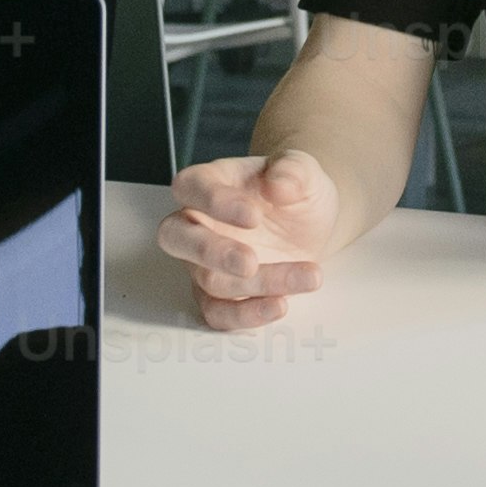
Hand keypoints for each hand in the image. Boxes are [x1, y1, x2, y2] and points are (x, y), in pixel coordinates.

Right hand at [161, 151, 342, 329]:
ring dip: (258, 285)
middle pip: (175, 238)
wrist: (310, 222)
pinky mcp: (220, 295)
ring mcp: (204, 263)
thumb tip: (279, 185)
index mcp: (210, 182)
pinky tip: (280, 305)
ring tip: (307, 276)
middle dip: (212, 253)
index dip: (215, 202)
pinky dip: (246, 315)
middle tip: (249, 262)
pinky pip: (217, 312)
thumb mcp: (304, 171)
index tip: (253, 216)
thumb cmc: (294, 191)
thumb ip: (293, 171)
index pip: (192, 187)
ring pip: (209, 281)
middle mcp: (198, 223)